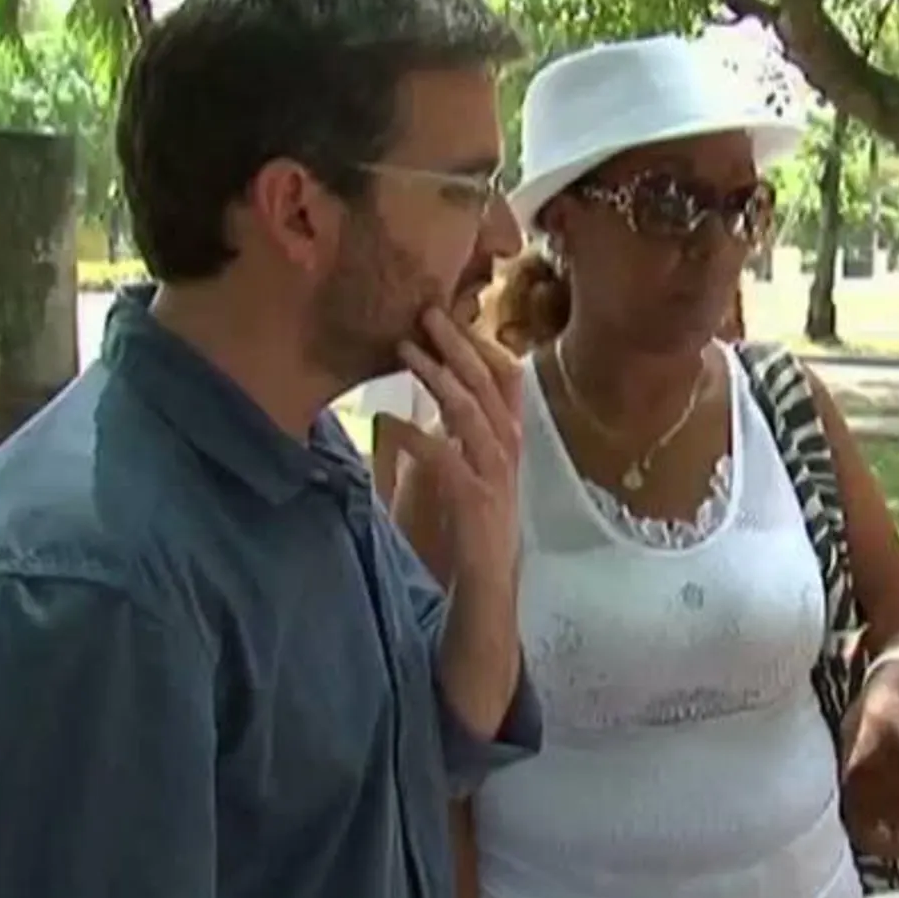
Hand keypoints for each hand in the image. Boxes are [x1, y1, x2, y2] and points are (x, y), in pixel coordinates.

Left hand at [391, 309, 522, 585]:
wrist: (489, 585)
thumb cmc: (473, 529)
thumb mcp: (471, 472)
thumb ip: (458, 438)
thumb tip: (430, 402)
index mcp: (510, 441)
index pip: (507, 379)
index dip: (481, 344)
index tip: (452, 316)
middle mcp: (509, 451)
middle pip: (489, 383)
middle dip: (458, 344)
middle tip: (427, 312)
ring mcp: (495, 475)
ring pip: (470, 411)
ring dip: (437, 376)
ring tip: (405, 349)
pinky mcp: (475, 500)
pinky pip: (444, 458)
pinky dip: (415, 435)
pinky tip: (388, 420)